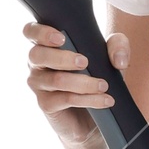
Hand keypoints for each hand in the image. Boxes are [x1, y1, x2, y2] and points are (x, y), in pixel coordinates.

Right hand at [23, 19, 129, 148]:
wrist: (94, 117)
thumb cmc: (96, 77)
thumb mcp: (111, 58)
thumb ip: (117, 46)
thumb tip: (118, 59)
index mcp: (47, 45)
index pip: (31, 31)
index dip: (41, 32)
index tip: (62, 38)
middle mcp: (37, 63)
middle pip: (37, 54)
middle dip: (63, 58)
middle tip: (85, 62)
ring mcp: (38, 84)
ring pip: (56, 79)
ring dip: (83, 82)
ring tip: (104, 86)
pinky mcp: (45, 104)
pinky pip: (64, 99)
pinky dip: (87, 99)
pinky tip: (104, 101)